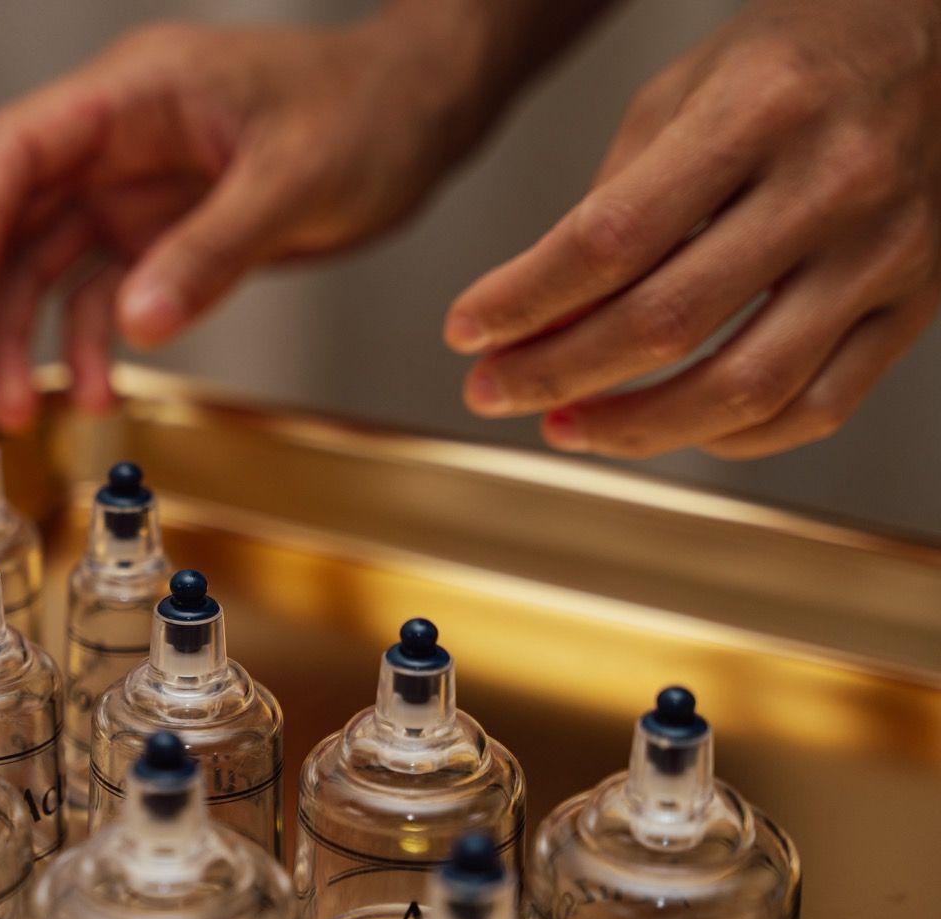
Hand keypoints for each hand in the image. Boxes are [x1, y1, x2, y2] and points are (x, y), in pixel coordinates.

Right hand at [0, 18, 495, 428]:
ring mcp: (131, 192)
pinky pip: (102, 296)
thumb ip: (214, 251)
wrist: (418, 115)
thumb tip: (140, 321)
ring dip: (24, 338)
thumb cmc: (367, 110)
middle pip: (13, 218)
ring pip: (46, 266)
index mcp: (135, 94)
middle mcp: (117, 142)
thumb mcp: (296, 179)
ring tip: (15, 406)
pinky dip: (93, 346)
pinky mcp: (157, 237)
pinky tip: (96, 392)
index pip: (21, 150)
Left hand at [446, 0, 940, 459]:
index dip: (523, 299)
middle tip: (491, 389)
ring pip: (743, 388)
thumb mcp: (682, 94)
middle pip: (666, 321)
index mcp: (760, 112)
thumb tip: (528, 321)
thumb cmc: (793, 62)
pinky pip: (816, 407)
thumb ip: (607, 207)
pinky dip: (727, 438)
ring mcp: (885, 252)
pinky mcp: (917, 305)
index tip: (466, 330)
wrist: (935, 38)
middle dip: (555, 372)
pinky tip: (666, 428)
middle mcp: (833, 184)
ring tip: (563, 425)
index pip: (611, 239)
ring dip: (633, 428)